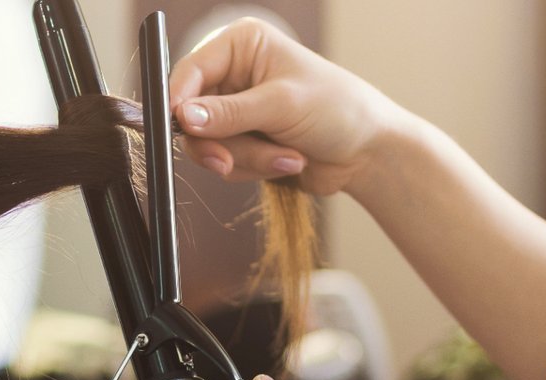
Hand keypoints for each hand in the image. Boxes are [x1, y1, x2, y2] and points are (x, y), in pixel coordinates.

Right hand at [169, 18, 407, 194]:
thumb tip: (183, 117)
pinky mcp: (242, 142)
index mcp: (242, 46)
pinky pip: (225, 163)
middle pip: (191, 115)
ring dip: (248, 158)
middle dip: (221, 142)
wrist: (367, 152)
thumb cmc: (337, 110)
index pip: (190, 70)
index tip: (180, 127)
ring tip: (288, 154)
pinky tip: (288, 160)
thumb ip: (229, 113)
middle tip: (228, 162)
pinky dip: (255, 168)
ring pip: (209, 145)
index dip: (178, 100)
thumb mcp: (282, 105)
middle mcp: (234, 76)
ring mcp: (236, 111)